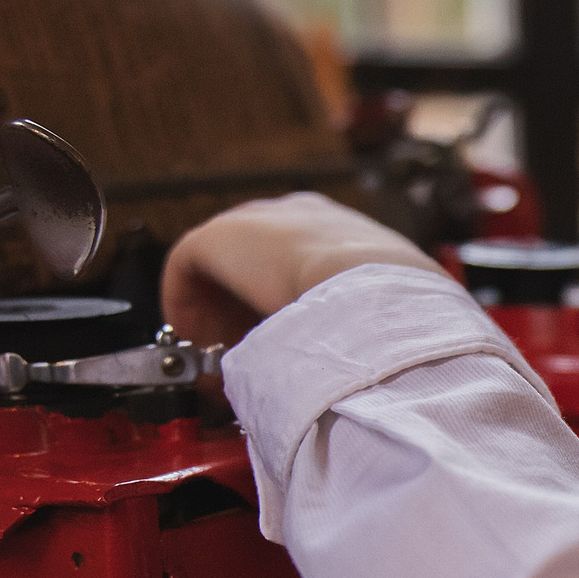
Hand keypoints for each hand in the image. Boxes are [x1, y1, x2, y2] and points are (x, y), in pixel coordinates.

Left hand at [161, 192, 445, 347]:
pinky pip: (185, 269)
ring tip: (218, 358)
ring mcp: (257, 220)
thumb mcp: (383, 312)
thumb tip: (351, 362)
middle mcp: (295, 215)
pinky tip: (196, 344)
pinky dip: (185, 308)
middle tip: (242, 353)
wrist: (375, 291)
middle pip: (251, 257)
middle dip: (240, 309)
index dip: (278, 301)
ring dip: (214, 313)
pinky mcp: (219, 236)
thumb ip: (359, 325)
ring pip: (218, 265)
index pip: (295, 256)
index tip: (278, 340)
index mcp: (341, 227)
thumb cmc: (393, 310)